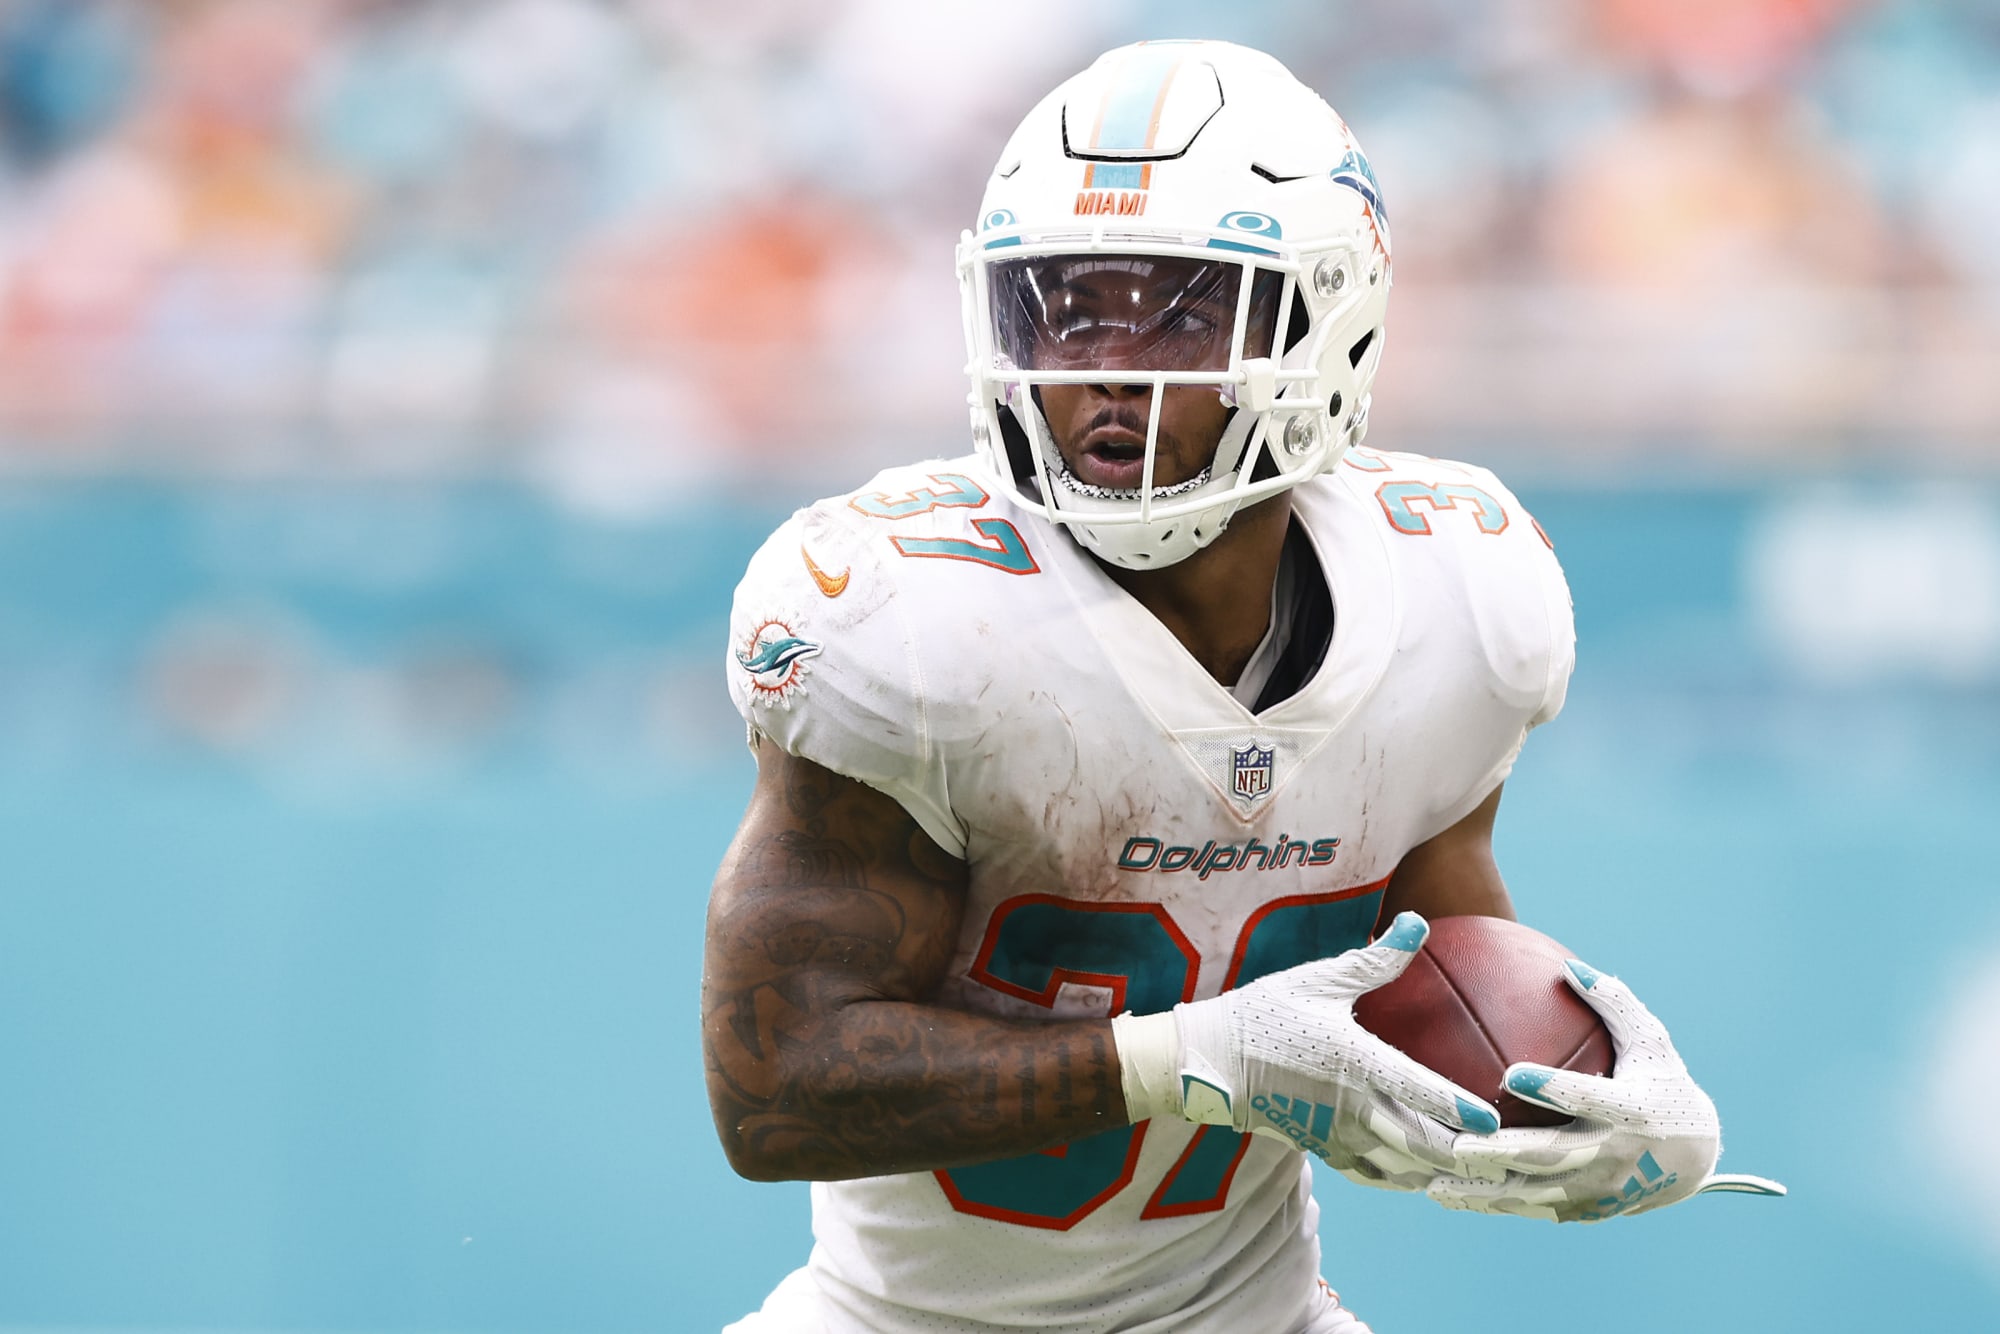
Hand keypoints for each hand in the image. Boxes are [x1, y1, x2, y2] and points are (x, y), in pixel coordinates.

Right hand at [1112, 912, 1498, 1182]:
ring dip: (1436, 1171)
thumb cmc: (1262, 1012)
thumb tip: (1417, 921)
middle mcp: (1347, 1103)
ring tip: (1472, 1171)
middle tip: (1499, 1158)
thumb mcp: (1318, 979)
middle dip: (1462, 1156)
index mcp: (1352, 1059)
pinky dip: (1400, 1178)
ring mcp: (1333, 1131)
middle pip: (1417, 1143)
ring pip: (1398, 1166)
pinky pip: (1370, 1172)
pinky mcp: (1320, 1145)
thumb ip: (1375, 958)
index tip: (1492, 1120)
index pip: (1416, 1089)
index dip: (1457, 1108)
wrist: (1208, 1061)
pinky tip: (1420, 1175)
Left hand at [1426, 958, 1786, 1221]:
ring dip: (1484, 1189)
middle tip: (1456, 1143)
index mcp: (1632, 1110)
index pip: (1590, 1099)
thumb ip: (1613, 1003)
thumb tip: (1570, 965)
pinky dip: (1490, 1202)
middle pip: (1551, 1157)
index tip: (1512, 1073)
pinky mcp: (1585, 1210)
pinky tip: (1445, 1193)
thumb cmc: (1662, 1084)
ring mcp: (1599, 1189)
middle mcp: (1614, 1154)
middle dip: (1502, 1153)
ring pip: (1534, 1193)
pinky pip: (1531, 1208)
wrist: (1693, 1162)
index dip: (1555, 1089)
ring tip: (1433, 1184)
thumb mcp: (1651, 1042)